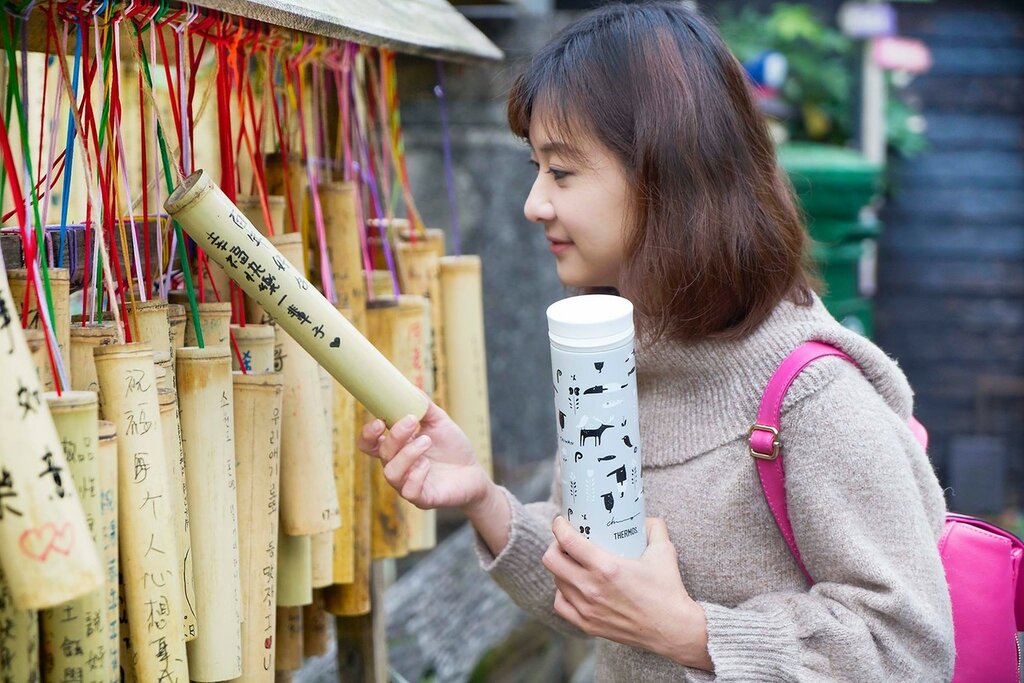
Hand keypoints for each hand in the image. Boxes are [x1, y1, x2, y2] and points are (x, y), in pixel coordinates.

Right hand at [358, 402, 491, 512]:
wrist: (474, 472)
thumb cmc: (453, 448)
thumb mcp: (439, 422)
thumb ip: (424, 406)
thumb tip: (409, 388)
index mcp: (397, 448)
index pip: (369, 444)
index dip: (368, 434)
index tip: (380, 421)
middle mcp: (398, 466)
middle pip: (382, 453)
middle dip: (395, 436)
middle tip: (412, 421)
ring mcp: (407, 483)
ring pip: (391, 473)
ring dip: (407, 453)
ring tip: (426, 441)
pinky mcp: (422, 498)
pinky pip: (408, 491)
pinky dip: (416, 475)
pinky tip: (428, 465)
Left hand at [542, 517, 712, 670]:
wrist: (673, 630)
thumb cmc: (668, 591)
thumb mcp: (664, 552)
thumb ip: (655, 528)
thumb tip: (646, 518)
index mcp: (606, 567)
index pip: (568, 541)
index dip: (559, 526)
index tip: (561, 521)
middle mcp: (591, 588)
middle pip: (551, 560)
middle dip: (555, 545)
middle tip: (566, 541)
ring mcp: (587, 608)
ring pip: (556, 581)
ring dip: (560, 568)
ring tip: (572, 562)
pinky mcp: (588, 625)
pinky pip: (561, 604)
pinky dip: (562, 592)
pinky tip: (573, 586)